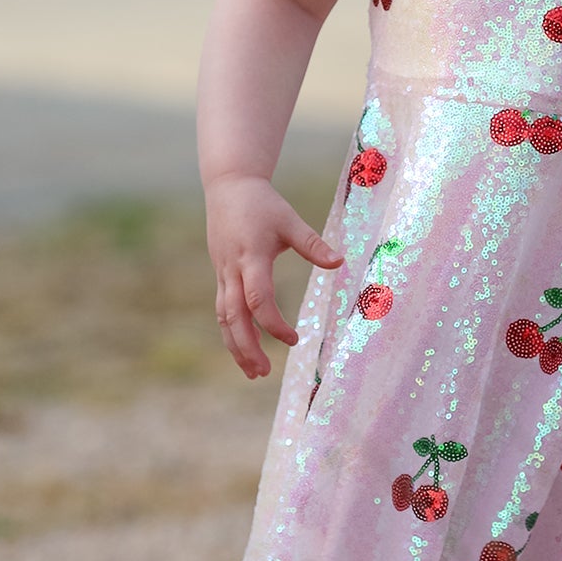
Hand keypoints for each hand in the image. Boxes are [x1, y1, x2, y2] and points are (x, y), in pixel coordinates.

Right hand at [206, 174, 343, 378]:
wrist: (228, 187)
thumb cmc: (262, 204)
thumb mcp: (290, 221)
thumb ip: (313, 244)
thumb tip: (340, 261)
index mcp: (251, 257)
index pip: (259, 298)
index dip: (273, 323)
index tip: (293, 339)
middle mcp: (232, 270)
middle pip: (234, 317)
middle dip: (247, 347)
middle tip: (264, 373)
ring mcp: (223, 274)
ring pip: (224, 317)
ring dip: (236, 346)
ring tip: (254, 372)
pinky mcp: (221, 275)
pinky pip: (223, 309)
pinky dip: (232, 331)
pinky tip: (245, 348)